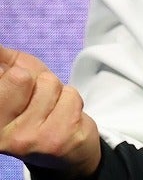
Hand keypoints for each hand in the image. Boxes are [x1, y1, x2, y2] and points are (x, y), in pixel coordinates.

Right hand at [0, 45, 101, 177]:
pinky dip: (72, 101)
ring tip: (52, 109)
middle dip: (36, 81)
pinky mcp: (55, 141)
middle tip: (36, 99)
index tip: (20, 88)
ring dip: (57, 92)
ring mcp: (26, 141)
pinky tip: (64, 117)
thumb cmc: (36, 105)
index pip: (2, 77)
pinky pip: (71, 97)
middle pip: (20, 77)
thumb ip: (3, 61)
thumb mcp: (13, 79)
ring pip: (49, 85)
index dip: (13, 75)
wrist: (66, 145)